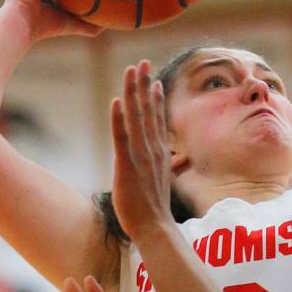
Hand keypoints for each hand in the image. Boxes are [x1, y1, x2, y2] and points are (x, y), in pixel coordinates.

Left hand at [110, 60, 172, 242]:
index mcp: (160, 154)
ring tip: (131, 70)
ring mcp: (141, 156)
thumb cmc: (155, 211)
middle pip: (148, 111)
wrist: (155, 228)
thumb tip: (173, 164)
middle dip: (144, 85)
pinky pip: (122, 137)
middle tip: (142, 62)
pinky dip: (119, 118)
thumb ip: (164, 169)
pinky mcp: (127, 165)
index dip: (154, 98)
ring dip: (133, 92)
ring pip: (136, 117)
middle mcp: (153, 150)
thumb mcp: (160, 184)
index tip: (152, 79)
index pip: (157, 120)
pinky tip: (117, 100)